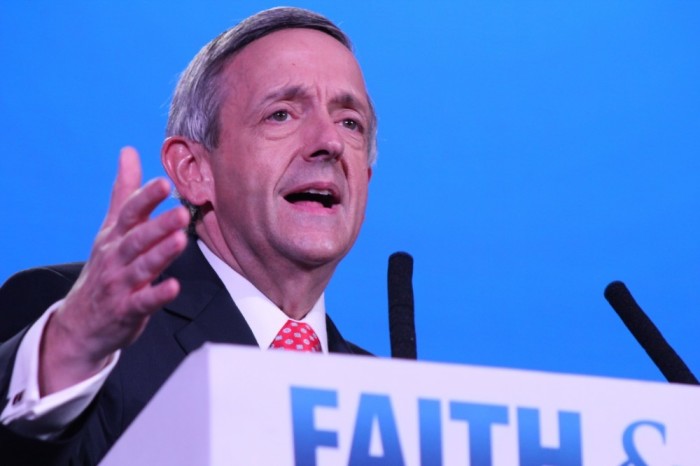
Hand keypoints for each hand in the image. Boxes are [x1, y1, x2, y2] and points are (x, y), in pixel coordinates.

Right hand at [39, 147, 189, 394]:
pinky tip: (174, 286)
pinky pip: (143, 302)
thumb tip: (129, 151)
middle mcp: (116, 257)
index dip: (146, 197)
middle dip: (157, 224)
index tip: (164, 182)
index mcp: (115, 236)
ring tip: (180, 240)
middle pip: (137, 238)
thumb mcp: (111, 228)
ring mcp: (120, 284)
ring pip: (142, 266)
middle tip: (180, 211)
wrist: (81, 322)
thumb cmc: (105, 268)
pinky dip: (158, 295)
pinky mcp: (127, 310)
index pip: (129, 212)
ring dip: (160, 253)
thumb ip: (124, 191)